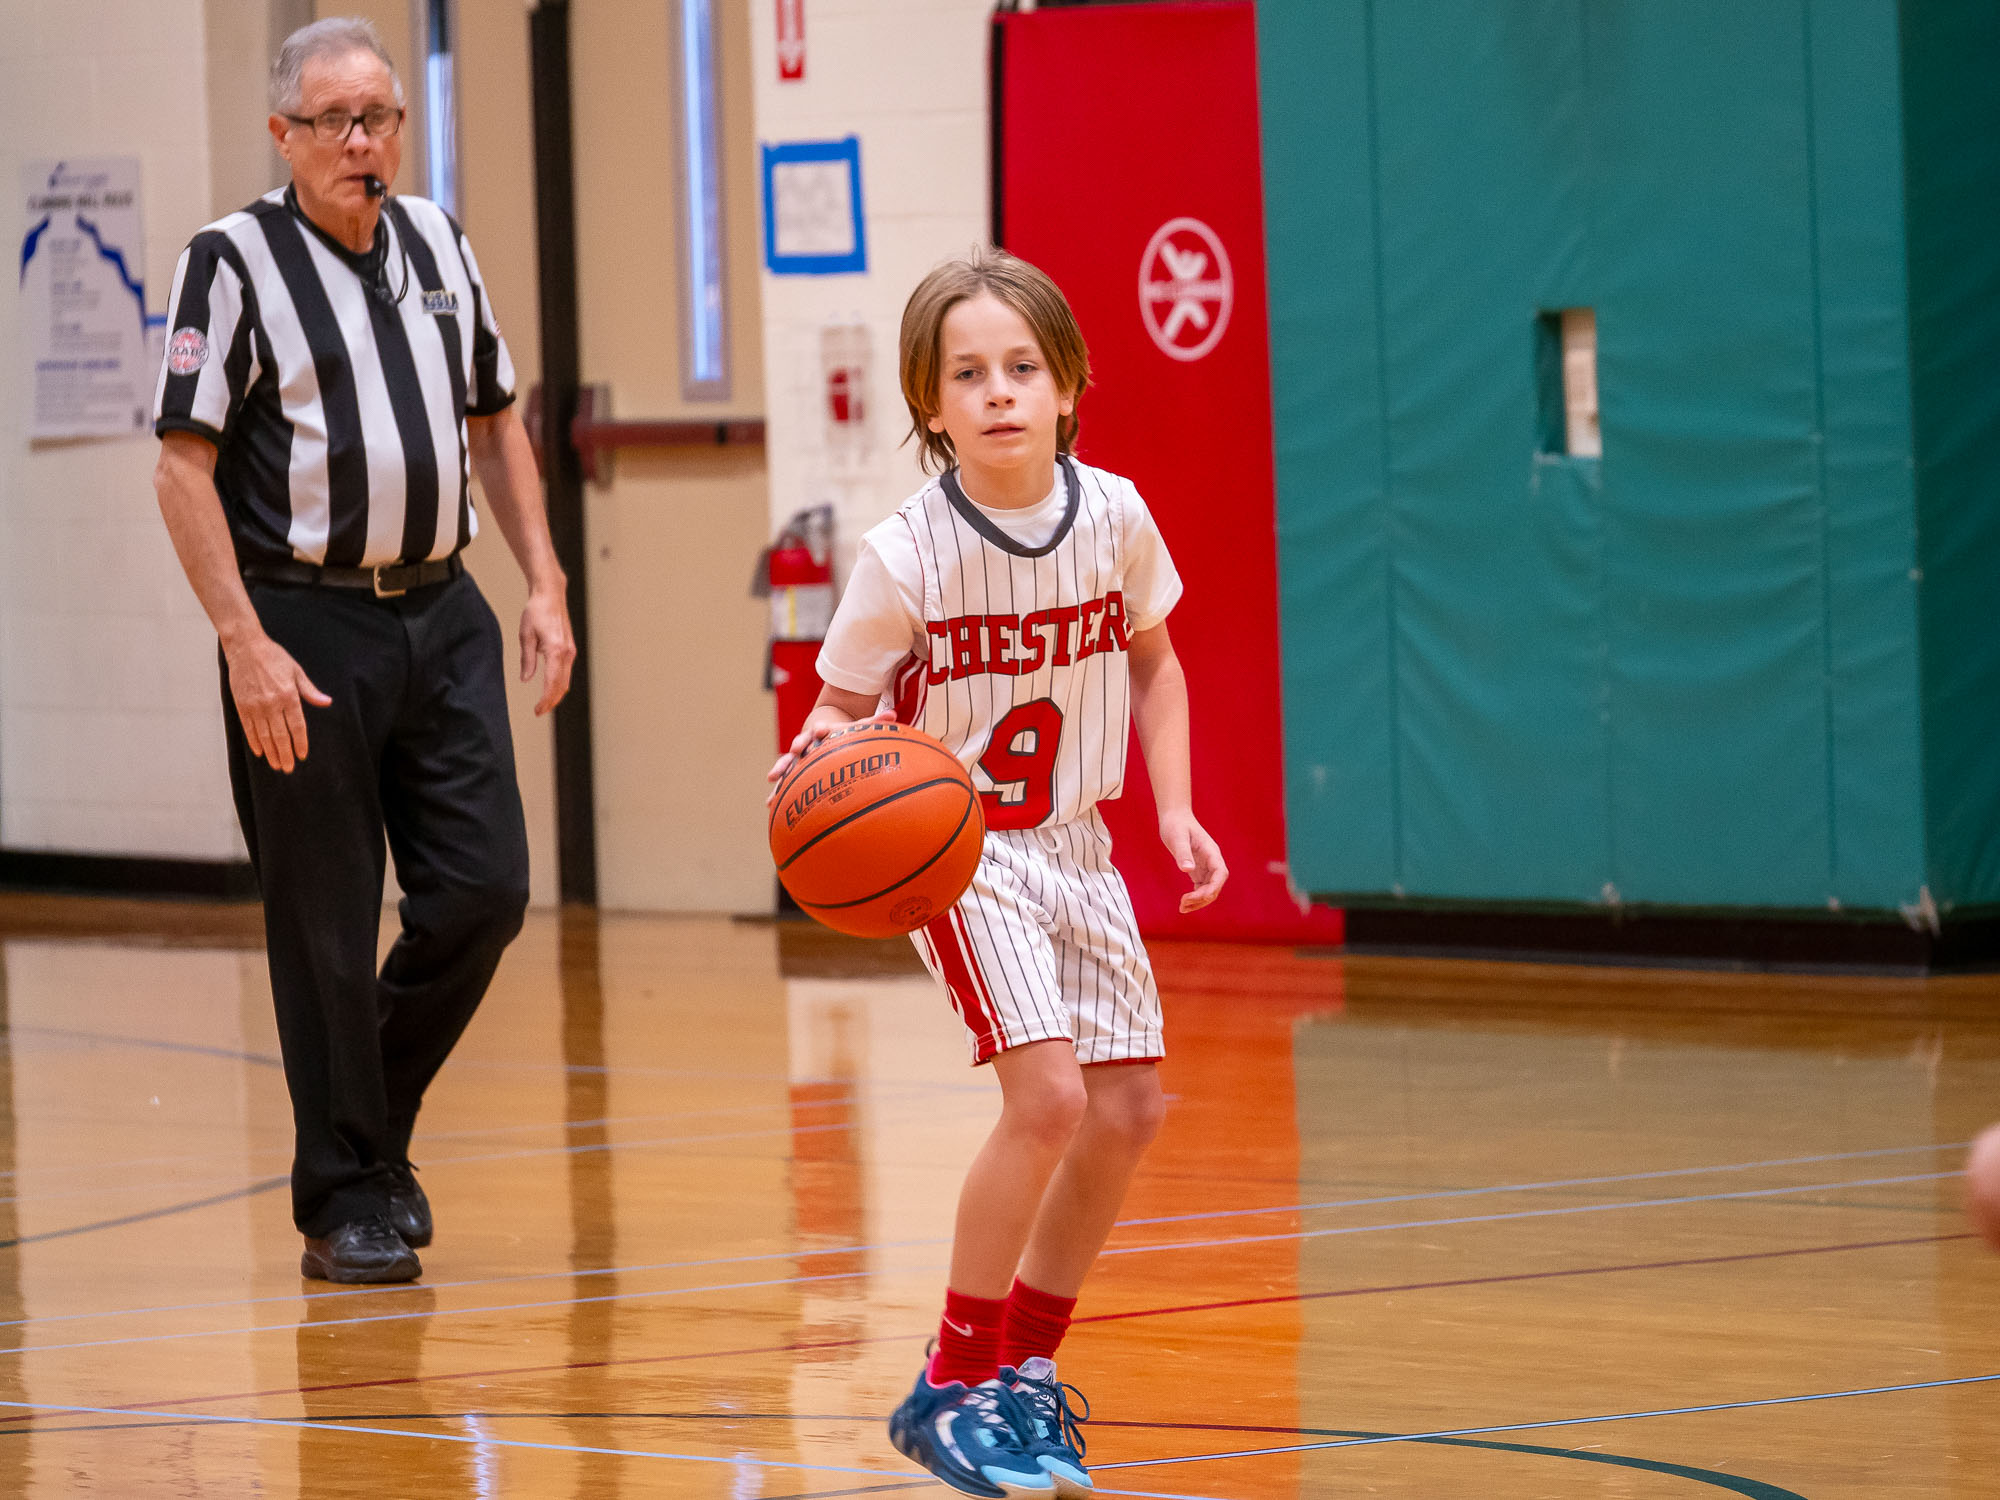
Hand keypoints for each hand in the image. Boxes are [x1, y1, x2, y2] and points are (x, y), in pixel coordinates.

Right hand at [225, 634, 330, 774]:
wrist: (246, 648)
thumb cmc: (274, 658)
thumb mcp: (296, 671)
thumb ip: (310, 690)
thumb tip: (326, 702)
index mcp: (288, 696)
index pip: (297, 726)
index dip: (300, 743)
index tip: (302, 755)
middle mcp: (271, 704)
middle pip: (280, 735)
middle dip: (285, 754)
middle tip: (289, 768)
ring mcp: (255, 706)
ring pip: (264, 736)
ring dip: (271, 752)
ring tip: (276, 765)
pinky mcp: (242, 705)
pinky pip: (249, 728)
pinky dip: (254, 741)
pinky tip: (260, 751)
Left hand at [520, 586, 575, 715]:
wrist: (551, 595)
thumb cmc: (536, 611)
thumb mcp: (526, 636)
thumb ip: (527, 660)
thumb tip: (526, 679)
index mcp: (555, 650)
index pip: (551, 683)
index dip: (545, 700)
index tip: (537, 710)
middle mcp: (567, 653)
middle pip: (561, 686)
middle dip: (551, 701)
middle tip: (539, 711)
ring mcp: (571, 651)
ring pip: (566, 680)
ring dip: (556, 694)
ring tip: (544, 704)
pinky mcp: (570, 649)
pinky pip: (566, 672)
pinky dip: (559, 683)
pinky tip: (550, 688)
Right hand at [765, 708, 896, 806]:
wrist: (821, 733)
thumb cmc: (843, 734)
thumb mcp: (858, 728)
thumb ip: (874, 723)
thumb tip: (894, 715)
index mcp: (822, 731)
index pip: (822, 728)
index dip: (821, 729)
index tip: (820, 730)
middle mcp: (808, 742)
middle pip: (801, 742)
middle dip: (798, 745)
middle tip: (795, 749)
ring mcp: (798, 756)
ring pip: (788, 762)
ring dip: (781, 768)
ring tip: (773, 777)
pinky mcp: (793, 770)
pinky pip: (785, 781)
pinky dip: (778, 790)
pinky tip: (770, 803)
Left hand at [1160, 808, 1227, 912]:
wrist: (1174, 817)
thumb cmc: (1176, 824)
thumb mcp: (1177, 837)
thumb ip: (1183, 853)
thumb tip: (1187, 870)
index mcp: (1211, 852)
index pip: (1220, 874)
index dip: (1212, 888)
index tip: (1197, 896)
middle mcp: (1212, 861)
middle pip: (1215, 885)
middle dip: (1202, 898)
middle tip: (1183, 905)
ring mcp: (1206, 866)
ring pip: (1209, 889)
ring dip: (1199, 901)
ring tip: (1182, 908)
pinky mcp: (1198, 869)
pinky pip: (1201, 887)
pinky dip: (1195, 897)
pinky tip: (1184, 903)